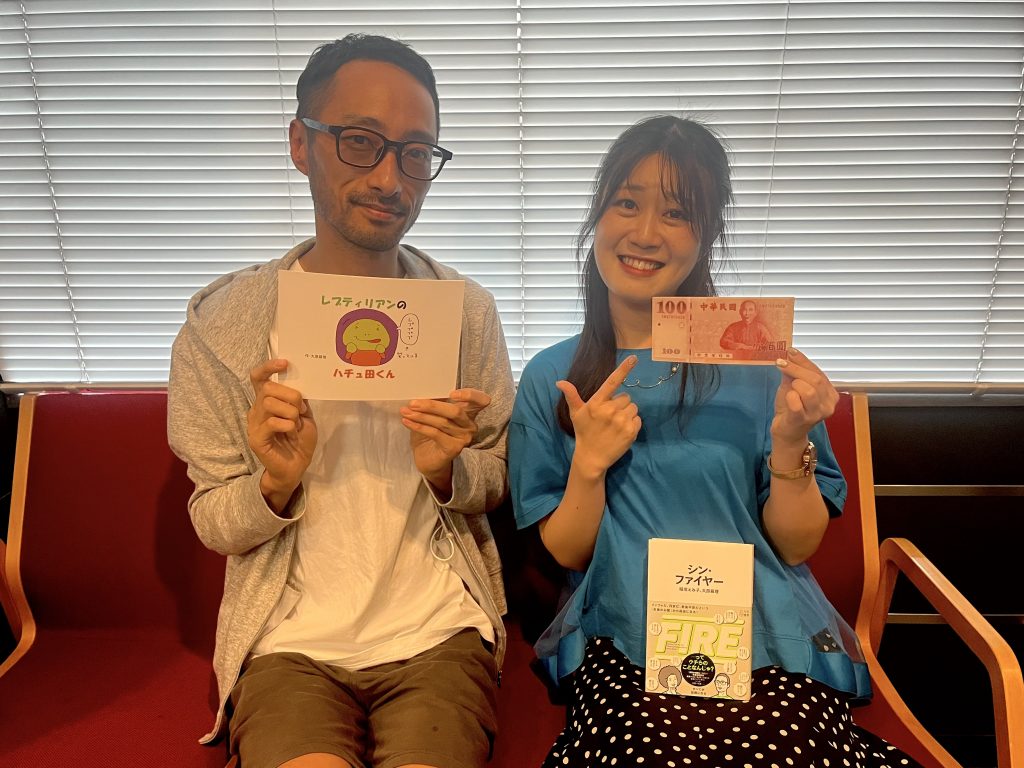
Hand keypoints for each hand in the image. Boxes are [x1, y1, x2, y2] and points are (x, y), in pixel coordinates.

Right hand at [247, 359, 316, 511]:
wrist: (296, 466)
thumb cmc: (299, 441)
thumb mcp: (304, 415)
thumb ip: (299, 399)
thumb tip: (298, 382)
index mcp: (267, 401)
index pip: (258, 378)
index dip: (268, 367)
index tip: (285, 363)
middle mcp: (257, 410)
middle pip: (268, 388)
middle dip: (291, 396)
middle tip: (301, 411)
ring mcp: (254, 424)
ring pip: (270, 403)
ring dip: (290, 412)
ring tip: (296, 424)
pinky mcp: (256, 438)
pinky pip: (272, 422)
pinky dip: (287, 425)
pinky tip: (291, 432)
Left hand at [401, 388, 491, 489]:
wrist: (428, 459)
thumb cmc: (431, 433)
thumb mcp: (433, 415)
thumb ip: (434, 403)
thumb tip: (420, 392)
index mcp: (468, 413)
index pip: (481, 400)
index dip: (470, 395)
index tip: (452, 394)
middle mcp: (470, 425)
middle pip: (455, 411)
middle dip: (432, 406)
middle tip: (413, 403)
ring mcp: (464, 438)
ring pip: (442, 422)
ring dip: (421, 416)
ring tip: (406, 412)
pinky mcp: (454, 448)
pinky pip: (435, 433)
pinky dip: (419, 427)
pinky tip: (407, 422)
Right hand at [556, 356, 641, 477]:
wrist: (592, 457)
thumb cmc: (584, 432)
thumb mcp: (576, 413)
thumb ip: (571, 395)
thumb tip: (559, 382)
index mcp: (597, 403)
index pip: (612, 381)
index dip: (624, 369)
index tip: (634, 358)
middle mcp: (610, 410)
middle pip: (626, 396)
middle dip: (620, 404)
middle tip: (609, 416)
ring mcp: (622, 421)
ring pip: (633, 407)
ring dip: (627, 413)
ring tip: (615, 424)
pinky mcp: (631, 431)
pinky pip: (638, 419)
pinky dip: (632, 423)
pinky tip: (621, 431)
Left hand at [772, 348, 838, 447]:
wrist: (787, 432)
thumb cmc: (792, 408)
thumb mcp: (793, 386)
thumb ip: (794, 372)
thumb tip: (790, 353)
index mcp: (830, 394)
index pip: (819, 372)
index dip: (804, 361)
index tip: (790, 351)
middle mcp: (828, 404)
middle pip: (816, 380)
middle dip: (796, 369)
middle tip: (781, 363)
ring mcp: (817, 414)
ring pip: (809, 391)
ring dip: (795, 384)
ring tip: (789, 388)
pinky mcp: (803, 421)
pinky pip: (797, 404)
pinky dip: (790, 397)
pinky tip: (787, 397)